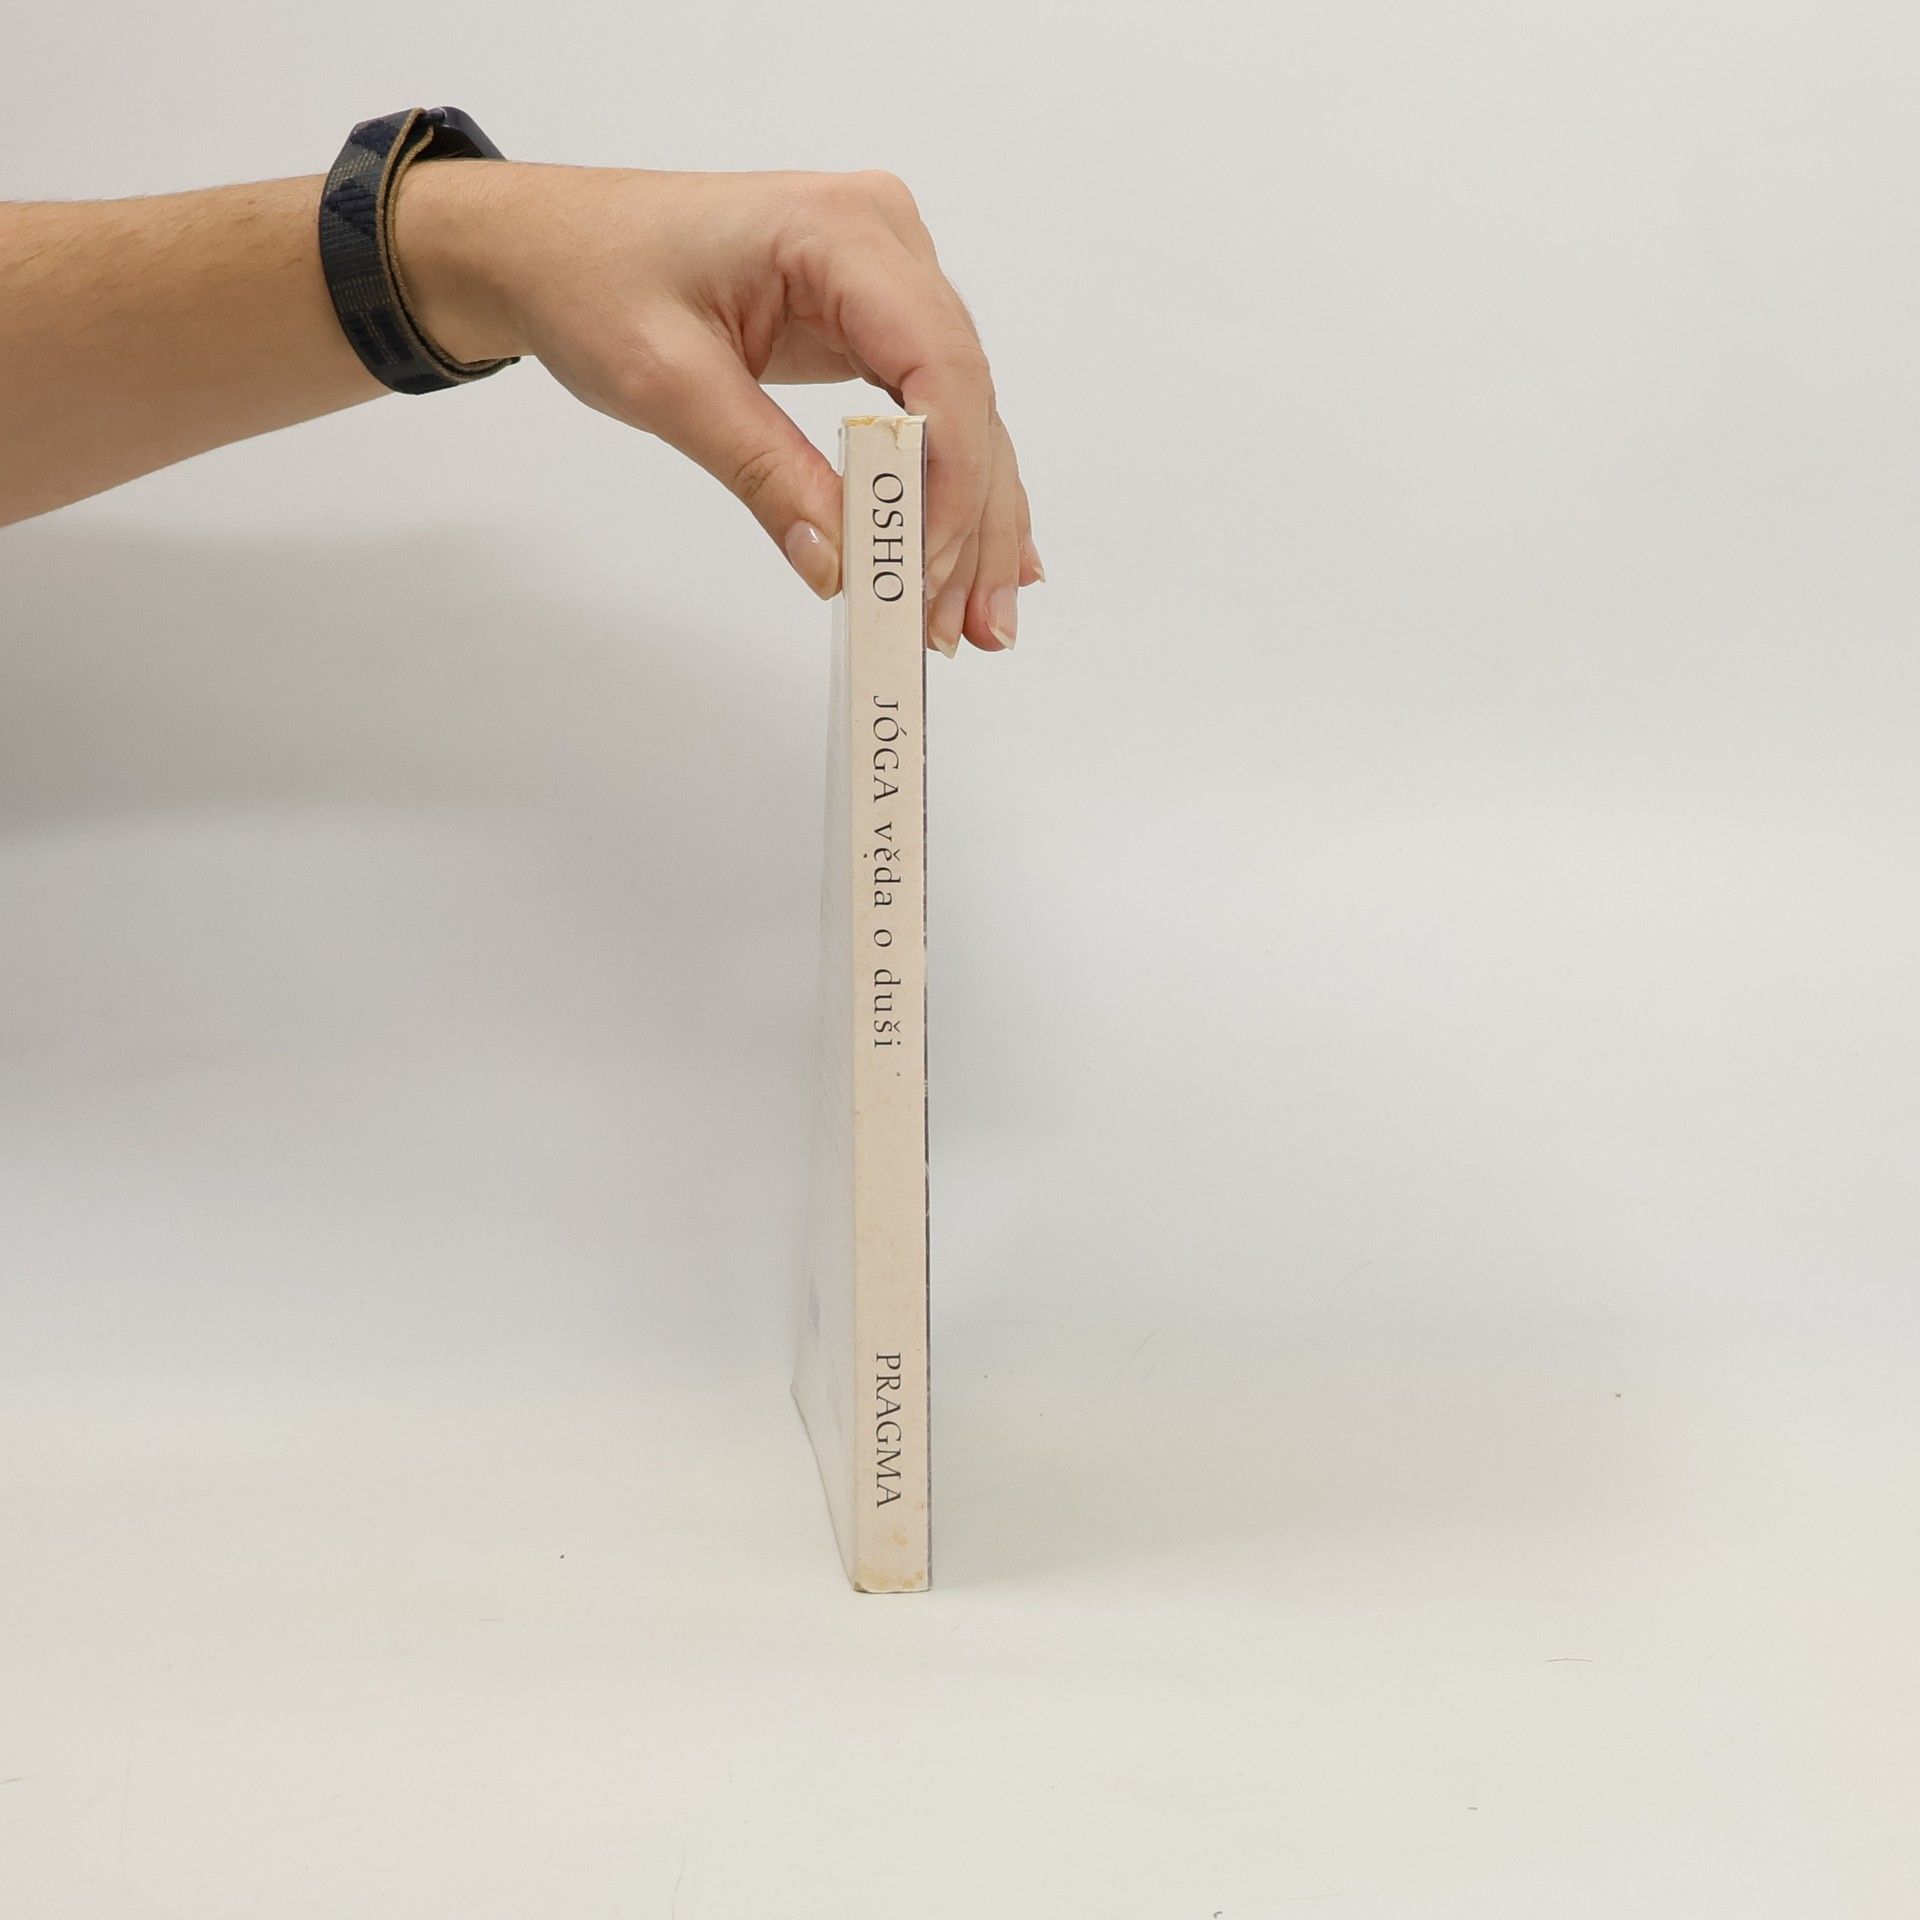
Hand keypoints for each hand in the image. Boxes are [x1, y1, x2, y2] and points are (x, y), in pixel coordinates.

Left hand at [401, 161, 1039, 654]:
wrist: (551, 247)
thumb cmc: (594, 281)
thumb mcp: (670, 384)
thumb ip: (765, 473)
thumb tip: (841, 563)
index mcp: (838, 231)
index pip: (937, 363)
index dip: (946, 477)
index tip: (923, 568)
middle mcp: (886, 242)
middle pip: (966, 399)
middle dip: (968, 522)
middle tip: (960, 626)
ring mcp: (889, 280)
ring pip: (964, 416)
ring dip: (973, 524)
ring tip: (976, 623)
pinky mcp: (877, 322)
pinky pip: (935, 412)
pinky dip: (950, 492)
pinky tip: (979, 561)